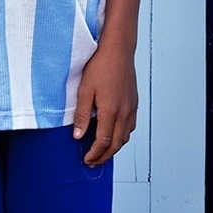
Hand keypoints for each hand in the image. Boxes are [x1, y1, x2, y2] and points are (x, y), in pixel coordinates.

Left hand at [72, 35, 137, 165]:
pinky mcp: (134, 103)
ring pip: (125, 137)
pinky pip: (130, 126)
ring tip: (102, 151)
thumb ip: (81, 114)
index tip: (86, 159)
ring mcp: (131, 108)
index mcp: (110, 111)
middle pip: (117, 144)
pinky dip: (122, 136)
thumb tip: (78, 136)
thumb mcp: (84, 90)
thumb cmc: (100, 66)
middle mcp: (124, 112)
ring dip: (114, 148)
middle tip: (92, 162)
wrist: (118, 50)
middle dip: (104, 157)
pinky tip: (113, 134)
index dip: (95, 154)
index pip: (103, 142)